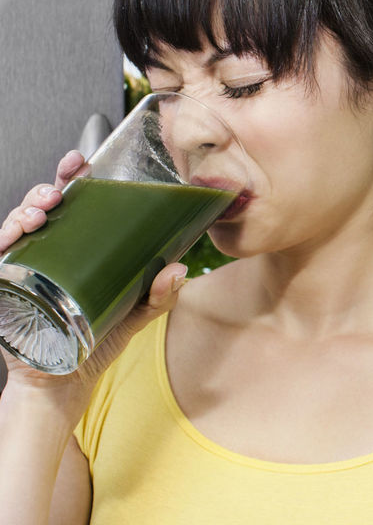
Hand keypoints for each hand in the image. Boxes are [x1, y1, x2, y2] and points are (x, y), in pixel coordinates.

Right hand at [0, 151, 186, 421]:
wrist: (65, 385)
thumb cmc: (95, 343)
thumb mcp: (135, 314)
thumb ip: (159, 295)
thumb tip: (179, 269)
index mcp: (77, 250)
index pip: (73, 205)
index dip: (72, 180)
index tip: (82, 163)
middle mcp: (47, 254)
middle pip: (40, 209)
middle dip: (47, 189)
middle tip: (62, 188)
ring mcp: (23, 271)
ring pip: (15, 227)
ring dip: (24, 212)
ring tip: (41, 213)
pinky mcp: (4, 291)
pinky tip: (12, 237)